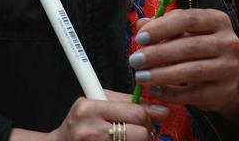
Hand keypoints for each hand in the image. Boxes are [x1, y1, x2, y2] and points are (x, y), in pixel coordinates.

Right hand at [10, 88, 168, 140]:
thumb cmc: (81, 124)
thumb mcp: (96, 103)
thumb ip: (124, 102)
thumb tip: (158, 109)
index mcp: (91, 108)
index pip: (135, 112)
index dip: (147, 115)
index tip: (150, 118)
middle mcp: (91, 130)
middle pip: (140, 133)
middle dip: (145, 133)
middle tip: (140, 133)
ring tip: (129, 139)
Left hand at [130, 9, 238, 124]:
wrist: (225, 76)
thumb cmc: (199, 46)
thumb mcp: (185, 31)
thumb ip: (163, 25)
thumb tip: (140, 24)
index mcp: (217, 20)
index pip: (187, 19)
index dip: (161, 28)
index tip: (139, 38)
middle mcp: (228, 42)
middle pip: (189, 46)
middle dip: (157, 54)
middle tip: (135, 60)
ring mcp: (229, 68)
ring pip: (192, 71)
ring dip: (162, 75)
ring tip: (140, 77)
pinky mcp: (225, 91)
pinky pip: (194, 94)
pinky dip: (171, 93)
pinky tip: (154, 90)